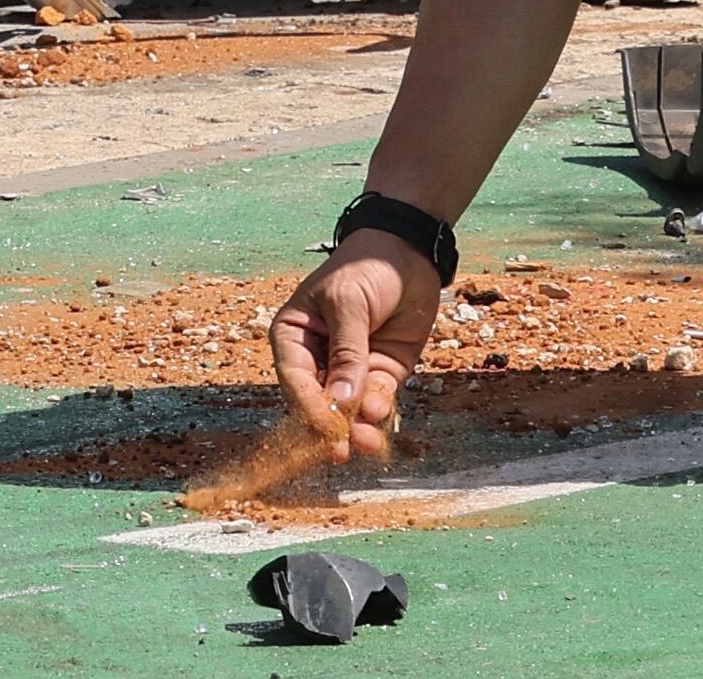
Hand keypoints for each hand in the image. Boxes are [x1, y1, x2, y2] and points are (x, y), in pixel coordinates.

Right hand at [272, 235, 439, 459]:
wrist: (409, 251)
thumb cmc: (365, 267)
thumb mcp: (348, 304)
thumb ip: (347, 353)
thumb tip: (341, 402)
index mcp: (294, 337)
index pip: (296, 380)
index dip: (310, 408)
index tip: (327, 430)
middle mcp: (317, 358)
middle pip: (319, 403)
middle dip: (332, 428)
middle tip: (343, 451)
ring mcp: (350, 369)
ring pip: (348, 409)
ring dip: (357, 427)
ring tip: (368, 442)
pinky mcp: (381, 372)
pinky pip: (376, 400)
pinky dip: (378, 412)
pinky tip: (380, 414)